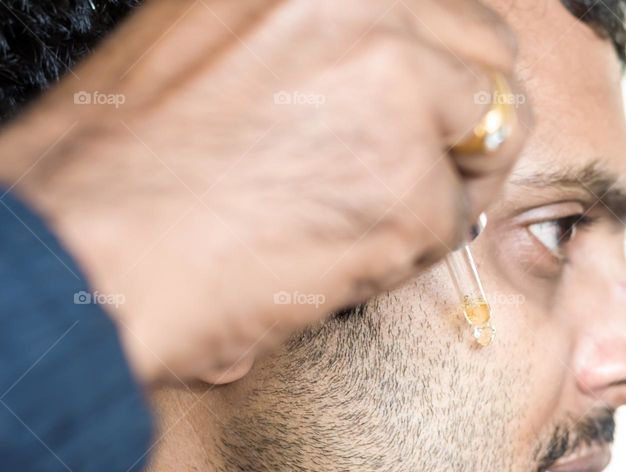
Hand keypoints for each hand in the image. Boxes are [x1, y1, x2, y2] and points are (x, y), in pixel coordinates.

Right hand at [0, 0, 525, 383]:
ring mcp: (402, 99)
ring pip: (490, 137)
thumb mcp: (228, 31)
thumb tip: (403, 52)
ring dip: (450, 177)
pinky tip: (343, 248)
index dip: (445, 61)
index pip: (450, 6)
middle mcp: (375, 10)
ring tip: (370, 208)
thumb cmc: (137, 156)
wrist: (89, 246)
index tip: (435, 97)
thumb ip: (327, 32)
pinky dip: (414, 244)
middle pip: (491, 54)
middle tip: (423, 158)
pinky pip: (456, 221)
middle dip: (467, 112)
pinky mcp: (412, 194)